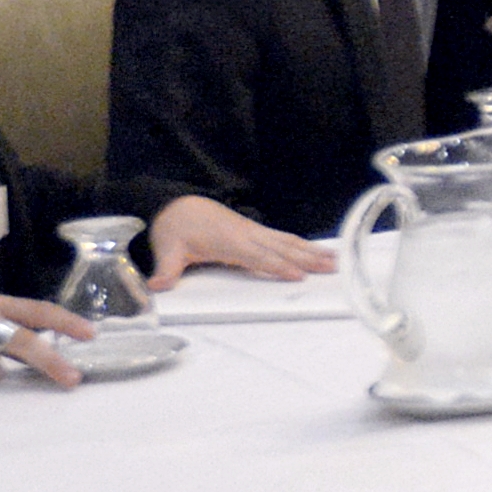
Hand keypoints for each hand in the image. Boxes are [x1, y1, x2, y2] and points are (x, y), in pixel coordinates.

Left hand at [145, 197, 326, 287]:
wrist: (176, 203)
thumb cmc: (175, 227)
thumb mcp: (167, 249)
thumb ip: (166, 270)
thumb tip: (156, 287)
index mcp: (229, 241)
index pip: (258, 256)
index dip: (278, 266)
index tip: (299, 275)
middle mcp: (246, 234)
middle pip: (282, 248)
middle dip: (308, 258)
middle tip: (334, 267)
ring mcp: (253, 230)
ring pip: (287, 241)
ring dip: (312, 251)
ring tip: (335, 260)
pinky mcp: (254, 230)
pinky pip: (283, 237)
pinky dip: (303, 244)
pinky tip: (317, 250)